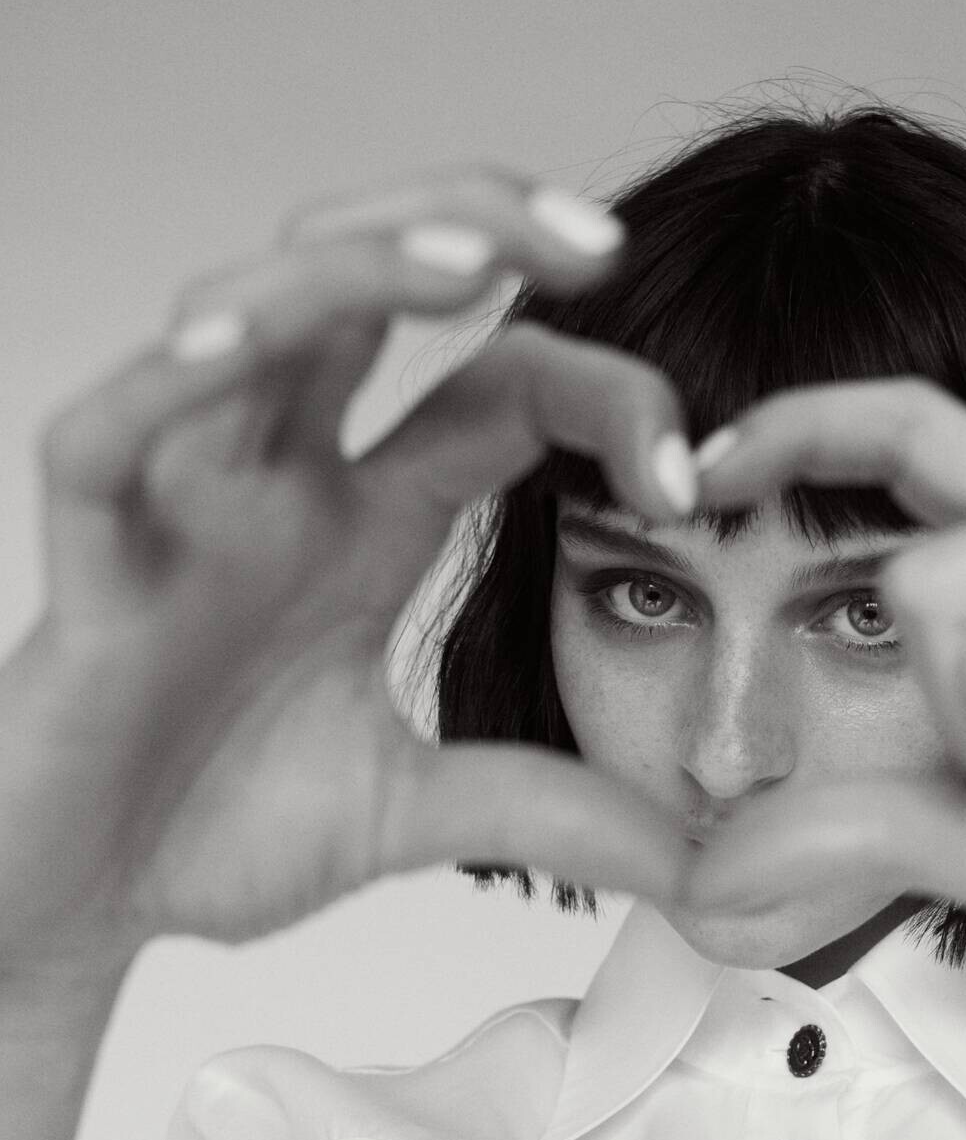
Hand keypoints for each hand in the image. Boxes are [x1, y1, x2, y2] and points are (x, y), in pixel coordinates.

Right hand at [1, 167, 693, 970]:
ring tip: (461, 260)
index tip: (686, 476)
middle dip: (474, 231)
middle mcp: (282, 486)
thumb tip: (704, 863)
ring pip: (246, 325)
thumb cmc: (217, 833)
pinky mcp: (91, 564)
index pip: (496, 393)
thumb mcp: (422, 813)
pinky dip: (162, 387)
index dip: (598, 398)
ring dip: (347, 274)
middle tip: (595, 238)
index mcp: (368, 526)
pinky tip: (233, 353)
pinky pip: (106, 440)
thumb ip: (556, 812)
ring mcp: (183, 509)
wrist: (87, 907)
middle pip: (369, 290)